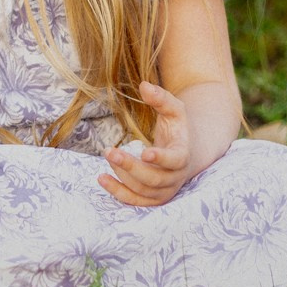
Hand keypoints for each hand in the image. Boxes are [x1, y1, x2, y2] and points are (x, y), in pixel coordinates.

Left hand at [98, 81, 193, 207]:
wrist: (185, 153)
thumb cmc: (176, 129)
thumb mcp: (174, 110)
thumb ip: (161, 98)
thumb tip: (144, 86)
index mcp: (182, 155)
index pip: (175, 160)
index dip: (161, 158)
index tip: (144, 152)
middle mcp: (175, 177)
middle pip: (154, 179)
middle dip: (130, 167)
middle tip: (109, 152)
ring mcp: (164, 190)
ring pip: (143, 191)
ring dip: (122, 176)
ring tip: (107, 156)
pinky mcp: (152, 198)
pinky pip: (135, 201)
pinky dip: (118, 192)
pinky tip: (101, 179)